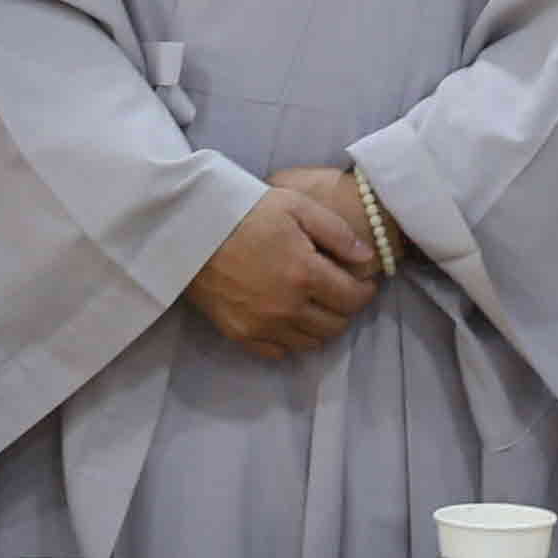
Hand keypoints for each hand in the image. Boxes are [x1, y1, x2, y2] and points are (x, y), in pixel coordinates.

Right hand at [181, 178, 379, 359]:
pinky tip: (287, 318)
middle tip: (338, 291)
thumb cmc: (246, 210)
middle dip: (344, 309)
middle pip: (335, 326)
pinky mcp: (240, 334)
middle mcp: (287, 307)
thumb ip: (337, 233)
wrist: (190, 227)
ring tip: (314, 304)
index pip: (353, 299)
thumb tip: (367, 260)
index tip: (363, 282)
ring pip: (310, 343)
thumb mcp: (296, 205)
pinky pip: (278, 352)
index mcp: (305, 273)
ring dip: (319, 326)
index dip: (365, 292)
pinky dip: (289, 339)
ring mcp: (262, 325)